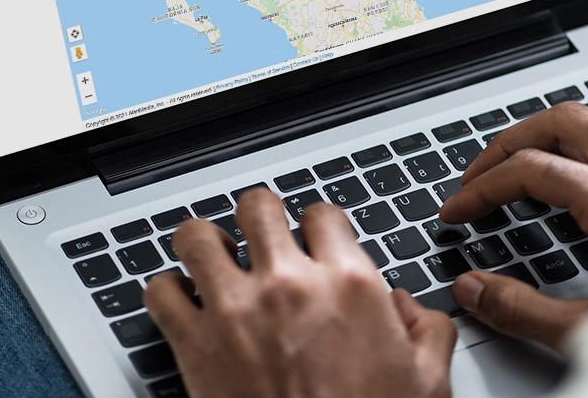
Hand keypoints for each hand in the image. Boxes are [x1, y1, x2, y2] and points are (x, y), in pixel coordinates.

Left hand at [144, 189, 455, 397]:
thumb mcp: (427, 384)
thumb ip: (426, 331)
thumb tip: (408, 308)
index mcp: (349, 284)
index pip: (321, 213)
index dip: (316, 226)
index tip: (310, 241)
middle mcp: (290, 285)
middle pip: (257, 206)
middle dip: (258, 219)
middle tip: (259, 240)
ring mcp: (237, 311)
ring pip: (198, 236)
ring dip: (204, 243)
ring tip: (212, 258)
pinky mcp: (194, 346)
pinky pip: (160, 292)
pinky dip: (165, 292)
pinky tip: (181, 302)